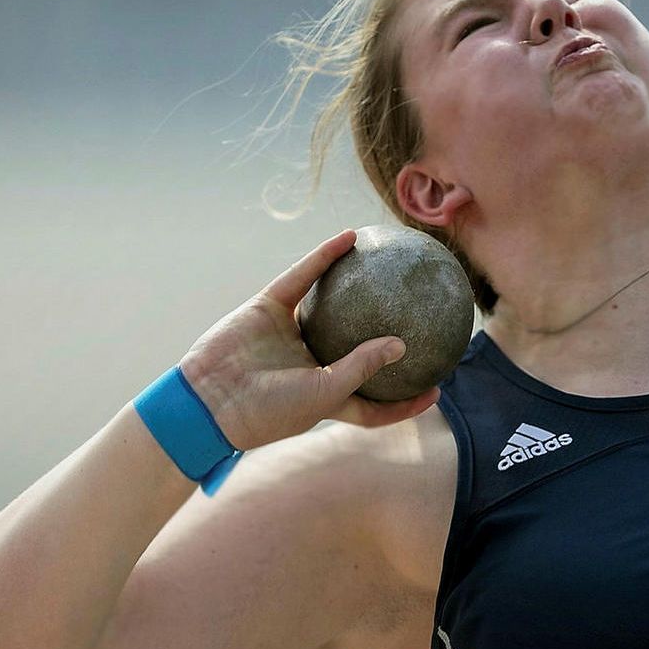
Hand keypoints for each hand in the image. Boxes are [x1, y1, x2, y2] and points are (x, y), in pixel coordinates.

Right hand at [179, 229, 440, 450]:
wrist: (210, 399)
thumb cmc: (272, 410)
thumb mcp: (326, 393)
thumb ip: (363, 367)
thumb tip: (402, 344)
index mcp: (328, 397)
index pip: (375, 404)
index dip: (405, 401)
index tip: (437, 389)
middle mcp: (312, 365)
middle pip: (358, 350)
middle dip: (386, 337)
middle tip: (423, 319)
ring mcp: (290, 335)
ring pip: (331, 306)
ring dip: (357, 285)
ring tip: (391, 265)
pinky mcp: (269, 308)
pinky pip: (303, 277)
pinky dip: (324, 257)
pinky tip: (351, 238)